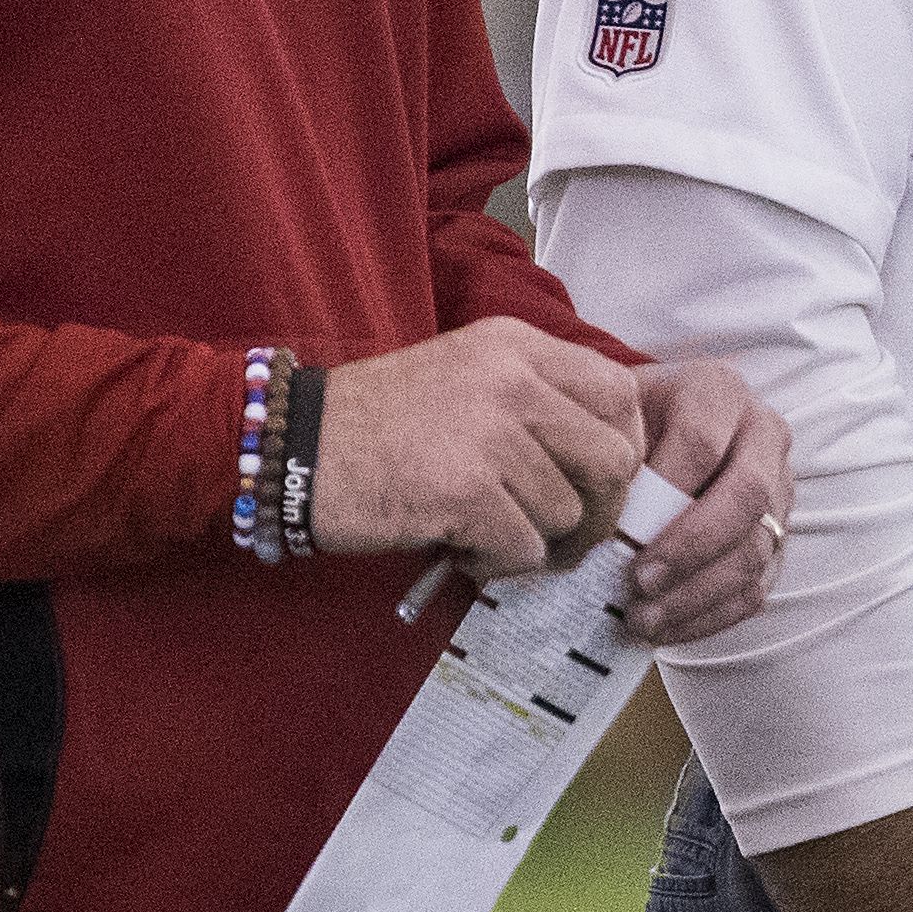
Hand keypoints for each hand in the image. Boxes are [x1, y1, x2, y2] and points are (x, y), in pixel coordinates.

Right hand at [295, 318, 642, 572]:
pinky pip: (525, 550)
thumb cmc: (379, 423)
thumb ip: (537, 401)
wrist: (289, 446)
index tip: (593, 483)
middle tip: (559, 533)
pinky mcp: (464, 492)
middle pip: (614, 460)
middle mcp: (511, 380)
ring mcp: (489, 434)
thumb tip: (612, 464)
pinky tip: (461, 551)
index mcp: (516, 346)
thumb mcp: (467, 376)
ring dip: (535, 542)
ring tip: (485, 535)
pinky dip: (499, 565)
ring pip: (568, 514)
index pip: (621, 394)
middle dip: (598, 511)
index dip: (623, 449)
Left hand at [615, 359, 789, 646]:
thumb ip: (605, 446)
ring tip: (642, 618)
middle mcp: (763, 434)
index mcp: (719, 391)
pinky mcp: (776, 540)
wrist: (654, 434)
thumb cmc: (622, 425)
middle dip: (690, 546)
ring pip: (755, 549)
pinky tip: (665, 629)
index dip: (664, 489)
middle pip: (747, 495)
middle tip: (638, 582)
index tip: (620, 532)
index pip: (702, 439)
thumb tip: (591, 515)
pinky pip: (757, 589)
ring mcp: (778, 490)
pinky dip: (709, 617)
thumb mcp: (609, 414)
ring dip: (697, 593)